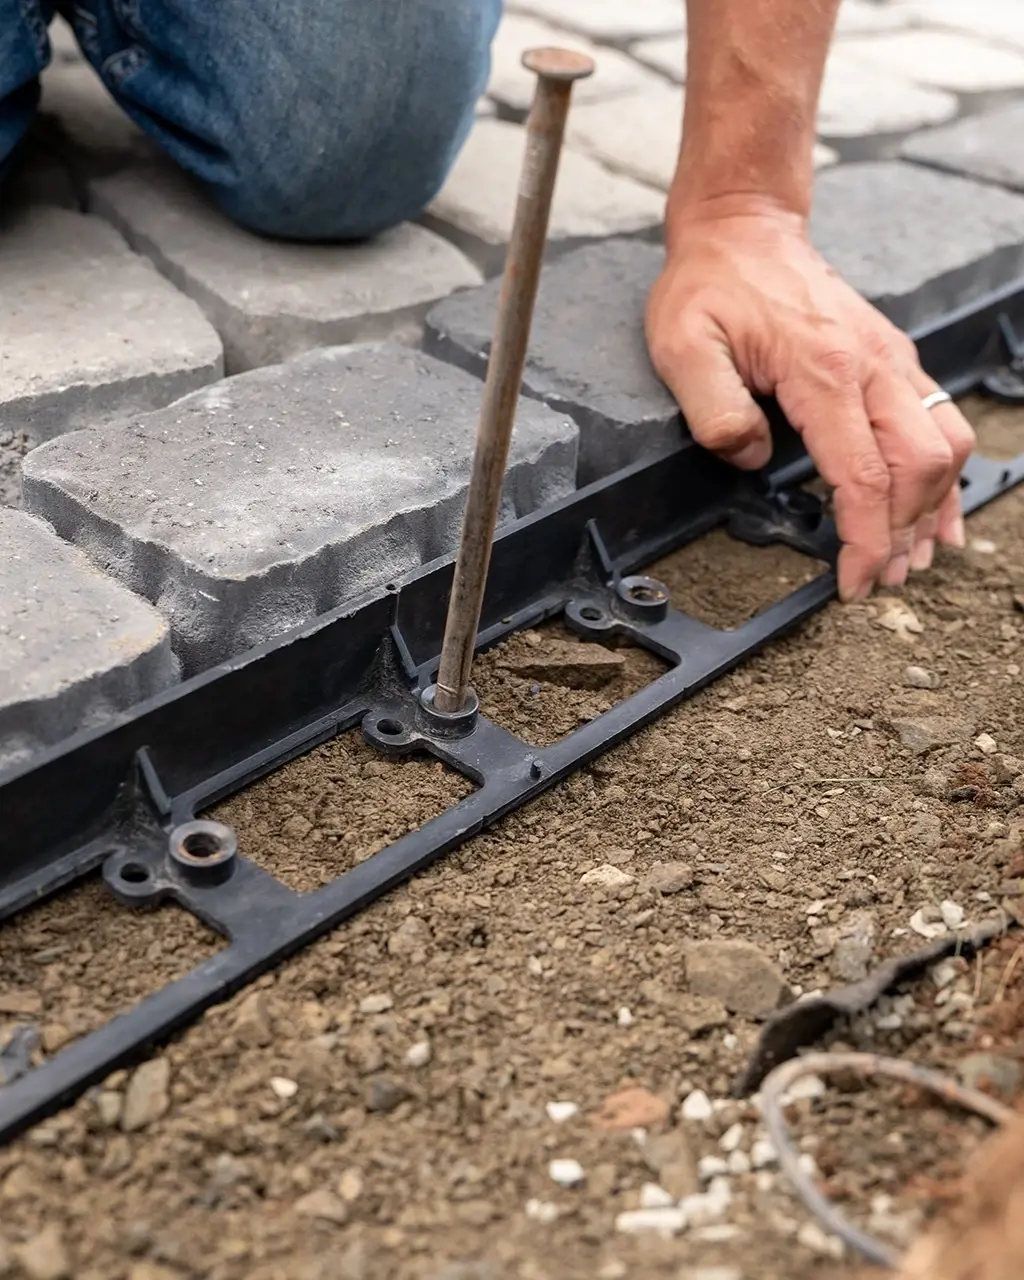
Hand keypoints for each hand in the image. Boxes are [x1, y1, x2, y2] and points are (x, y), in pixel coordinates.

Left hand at [646, 201, 974, 601]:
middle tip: (879, 580)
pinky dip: (944, 474)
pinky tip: (938, 513)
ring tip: (911, 558)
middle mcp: (873, 365)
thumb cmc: (711, 286)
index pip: (862, 474)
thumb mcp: (683, 346)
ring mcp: (890, 360)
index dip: (865, 538)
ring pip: (943, 444)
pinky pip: (940, 421)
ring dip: (932, 507)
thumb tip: (752, 460)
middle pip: (919, 466)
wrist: (744, 228)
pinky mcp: (892, 360)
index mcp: (825, 370)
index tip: (854, 581)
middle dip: (903, 533)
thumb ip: (715, 412)